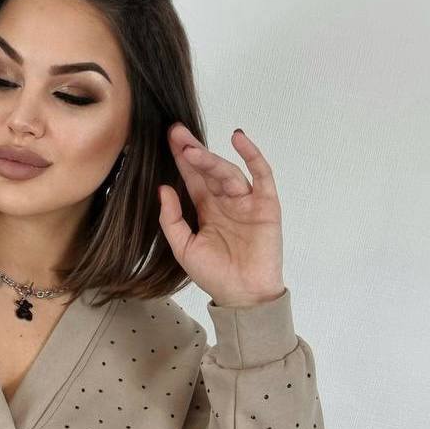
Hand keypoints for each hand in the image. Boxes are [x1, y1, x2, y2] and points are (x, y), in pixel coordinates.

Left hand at [157, 123, 285, 307]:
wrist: (243, 295)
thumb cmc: (214, 275)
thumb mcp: (183, 248)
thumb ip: (171, 220)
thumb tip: (163, 188)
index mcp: (206, 210)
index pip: (192, 179)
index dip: (180, 159)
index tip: (167, 140)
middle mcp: (225, 202)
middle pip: (208, 170)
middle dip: (192, 151)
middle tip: (176, 133)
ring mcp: (246, 201)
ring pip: (227, 172)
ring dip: (210, 159)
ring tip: (191, 150)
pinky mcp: (266, 204)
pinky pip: (261, 174)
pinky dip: (252, 155)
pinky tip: (238, 139)